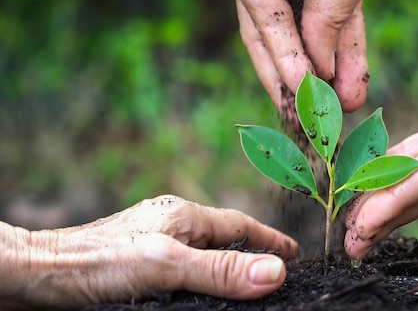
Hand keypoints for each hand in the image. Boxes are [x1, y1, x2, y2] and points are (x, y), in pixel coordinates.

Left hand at [6, 195, 297, 309]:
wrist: (35, 275)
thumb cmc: (97, 264)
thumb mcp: (166, 268)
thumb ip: (218, 271)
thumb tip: (274, 273)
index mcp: (183, 216)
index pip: (239, 225)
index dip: (269, 240)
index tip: (293, 253)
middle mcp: (169, 225)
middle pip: (222, 236)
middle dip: (249, 250)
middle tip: (272, 270)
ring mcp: (150, 242)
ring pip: (199, 251)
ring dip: (222, 262)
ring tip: (240, 280)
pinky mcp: (133, 262)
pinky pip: (178, 264)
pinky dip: (197, 275)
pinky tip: (194, 290)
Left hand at [223, 0, 391, 124]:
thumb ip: (340, 16)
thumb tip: (324, 68)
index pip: (339, 24)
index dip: (346, 65)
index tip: (352, 101)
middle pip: (305, 40)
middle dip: (316, 84)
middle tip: (329, 121)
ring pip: (277, 39)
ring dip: (292, 83)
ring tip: (309, 120)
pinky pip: (263, 22)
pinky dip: (281, 57)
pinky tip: (299, 86)